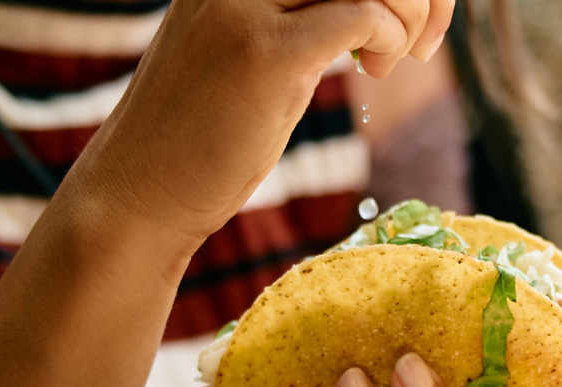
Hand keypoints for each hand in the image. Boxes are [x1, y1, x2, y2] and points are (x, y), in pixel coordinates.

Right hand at [68, 0, 452, 240]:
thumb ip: (297, 12)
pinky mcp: (267, 55)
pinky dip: (391, 37)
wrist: (139, 193)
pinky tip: (376, 68)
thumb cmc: (201, 131)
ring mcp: (245, 7)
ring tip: (393, 59)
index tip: (409, 15)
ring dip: (410, 10)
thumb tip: (381, 2)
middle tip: (422, 40)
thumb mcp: (247, 47)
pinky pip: (363, 16)